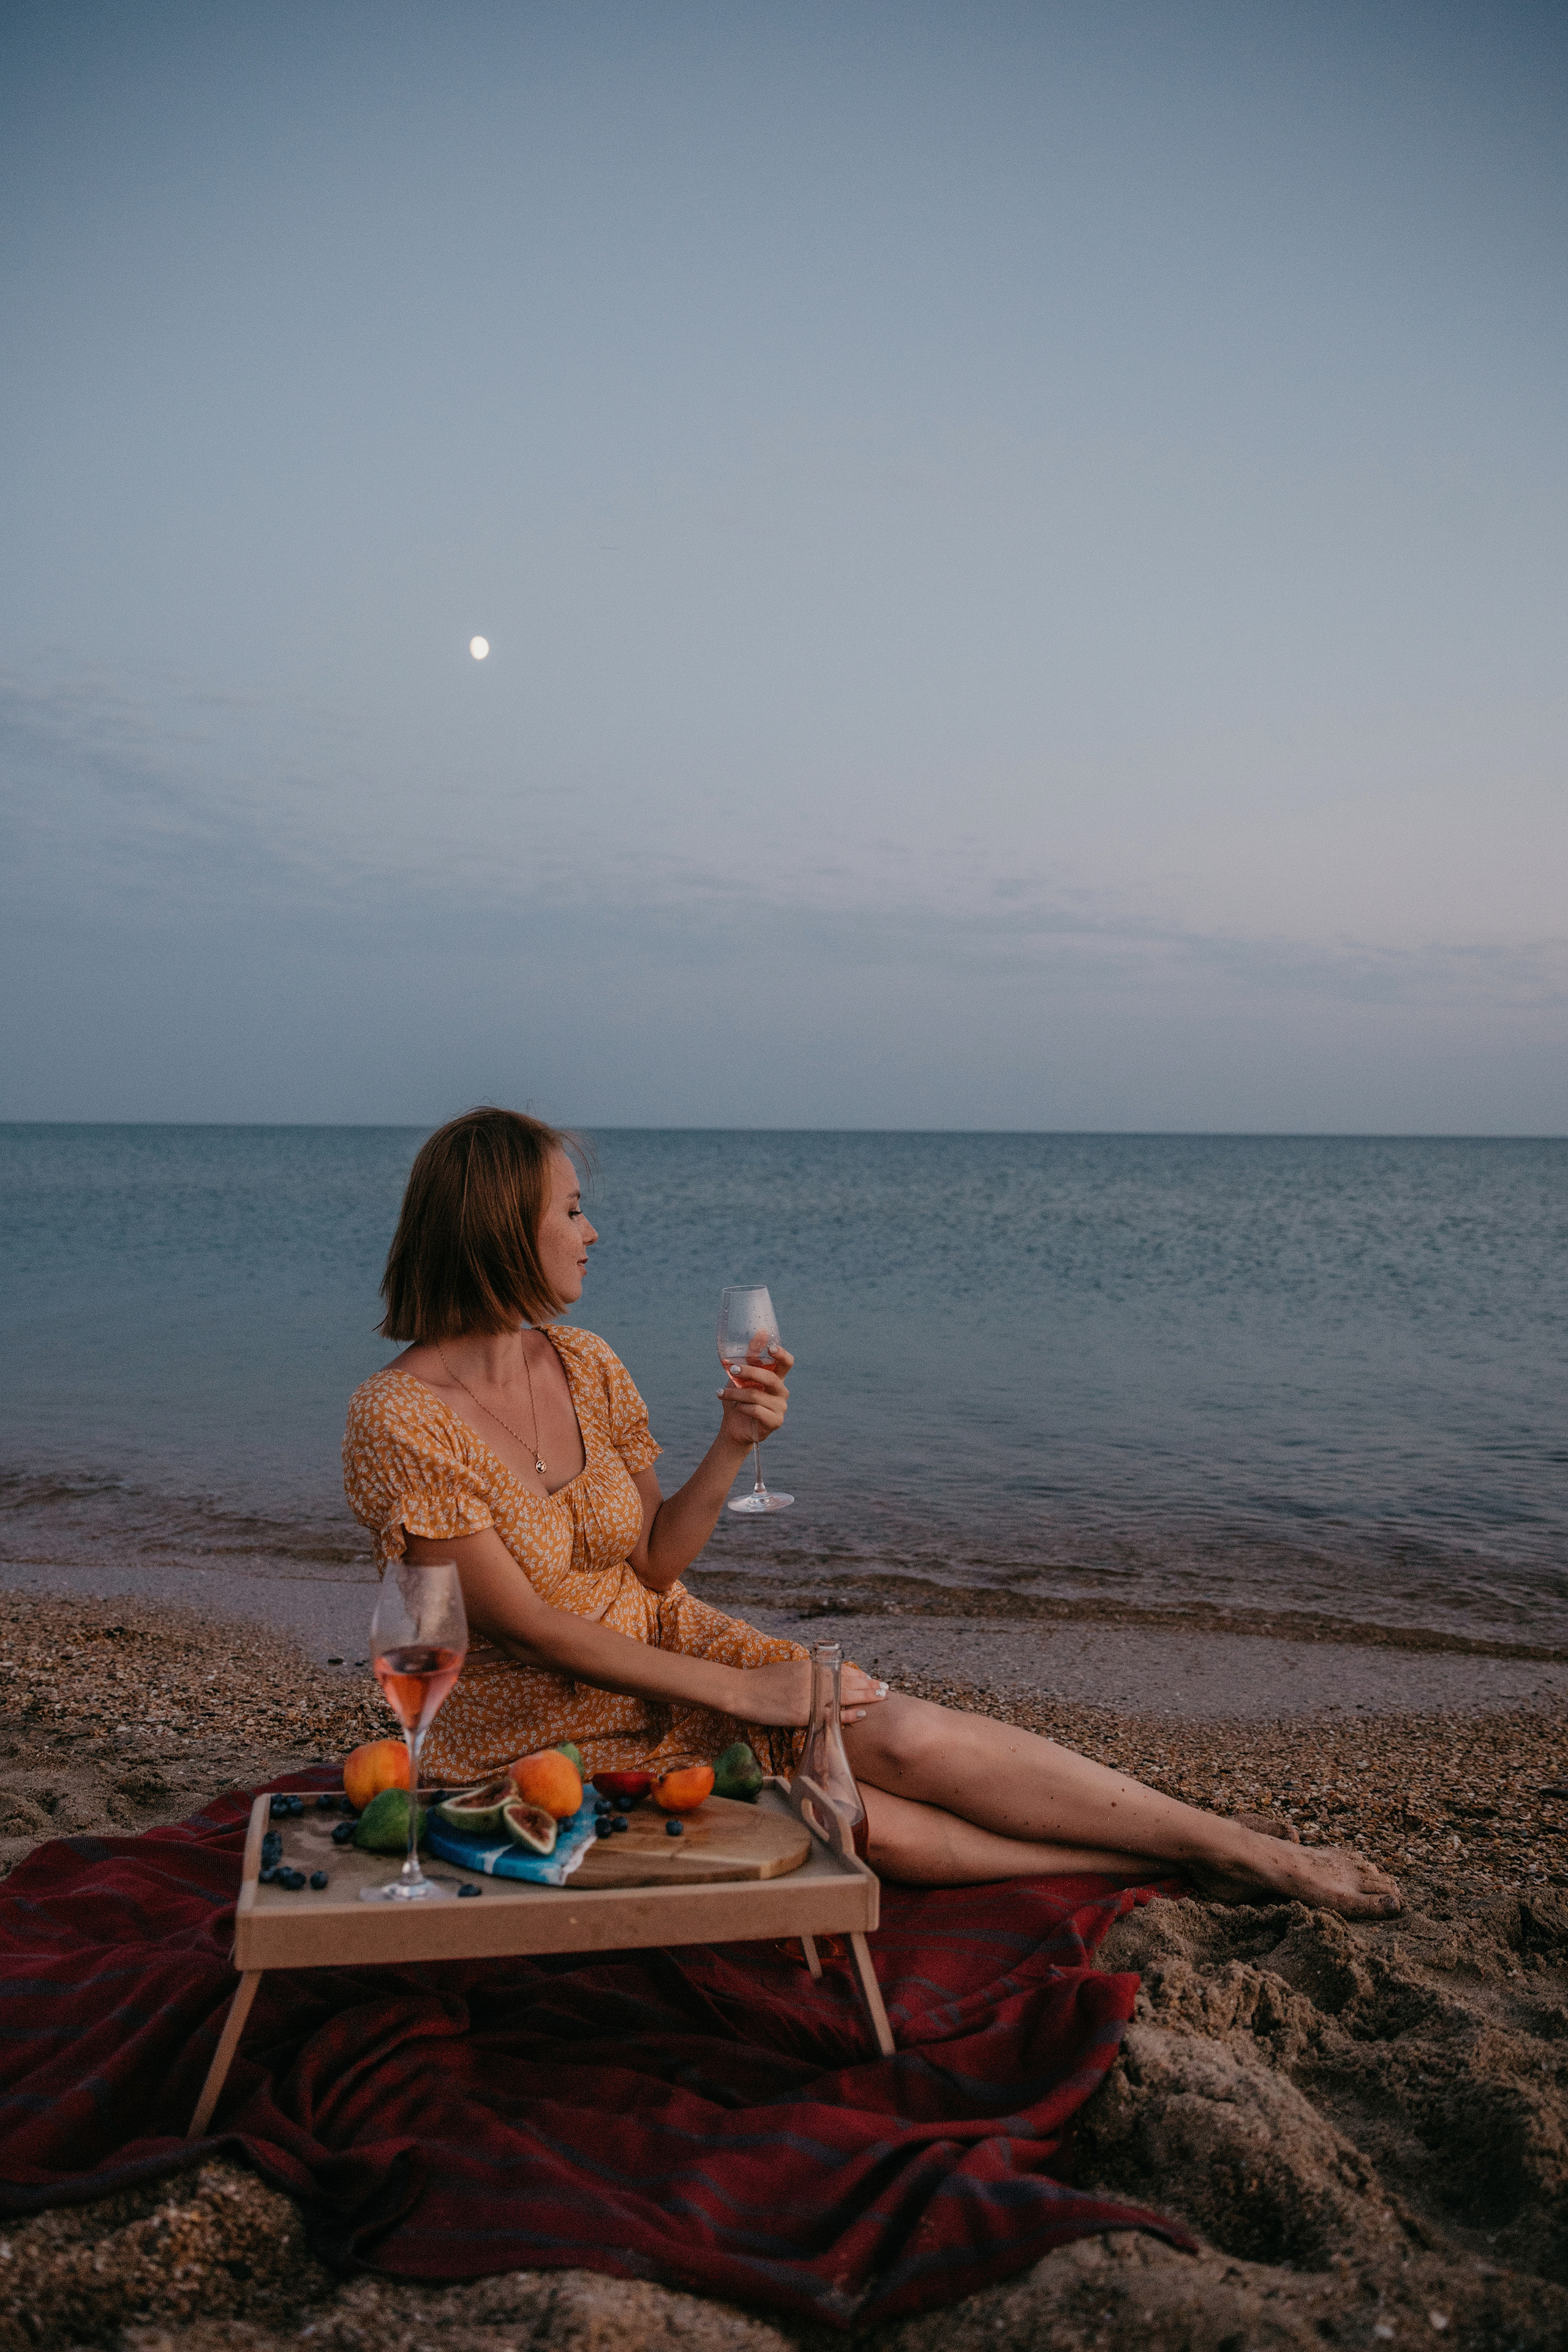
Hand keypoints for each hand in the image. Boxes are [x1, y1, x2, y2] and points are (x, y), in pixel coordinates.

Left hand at [717, 1345, 792, 1449]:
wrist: (734, 1426)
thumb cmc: (739, 1397)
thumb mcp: (741, 1376)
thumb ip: (750, 1357)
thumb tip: (761, 1332)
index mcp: (776, 1377)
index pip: (787, 1363)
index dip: (782, 1355)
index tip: (770, 1348)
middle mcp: (781, 1391)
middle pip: (770, 1378)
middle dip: (749, 1372)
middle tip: (732, 1369)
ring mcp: (781, 1407)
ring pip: (757, 1395)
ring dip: (735, 1393)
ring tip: (721, 1394)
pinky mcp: (776, 1421)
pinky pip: (757, 1411)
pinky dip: (742, 1407)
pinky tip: (735, 1408)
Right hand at [733, 1656, 889, 1726]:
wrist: (743, 1691)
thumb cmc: (763, 1680)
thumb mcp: (789, 1669)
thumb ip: (808, 1673)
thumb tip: (822, 1676)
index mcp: (810, 1667)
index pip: (841, 1670)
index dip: (858, 1675)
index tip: (870, 1678)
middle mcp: (813, 1680)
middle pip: (847, 1682)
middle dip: (868, 1685)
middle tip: (885, 1688)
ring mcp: (809, 1697)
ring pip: (843, 1696)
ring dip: (864, 1696)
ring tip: (881, 1697)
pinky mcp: (802, 1714)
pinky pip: (829, 1714)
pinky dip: (846, 1714)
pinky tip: (860, 1714)